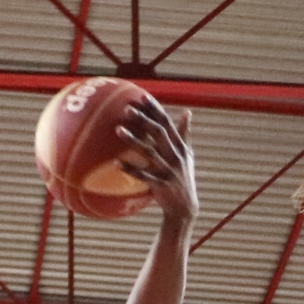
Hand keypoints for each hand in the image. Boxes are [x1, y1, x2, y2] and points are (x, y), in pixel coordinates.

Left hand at [111, 98, 198, 222]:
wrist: (185, 207)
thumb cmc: (183, 177)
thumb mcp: (186, 155)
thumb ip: (184, 133)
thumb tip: (187, 112)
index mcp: (180, 146)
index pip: (167, 123)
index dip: (155, 109)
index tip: (142, 96)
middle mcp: (176, 155)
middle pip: (159, 133)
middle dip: (143, 119)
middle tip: (127, 109)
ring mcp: (169, 170)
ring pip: (150, 152)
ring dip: (133, 140)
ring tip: (117, 129)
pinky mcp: (162, 184)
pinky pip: (143, 175)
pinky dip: (130, 169)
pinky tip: (116, 163)